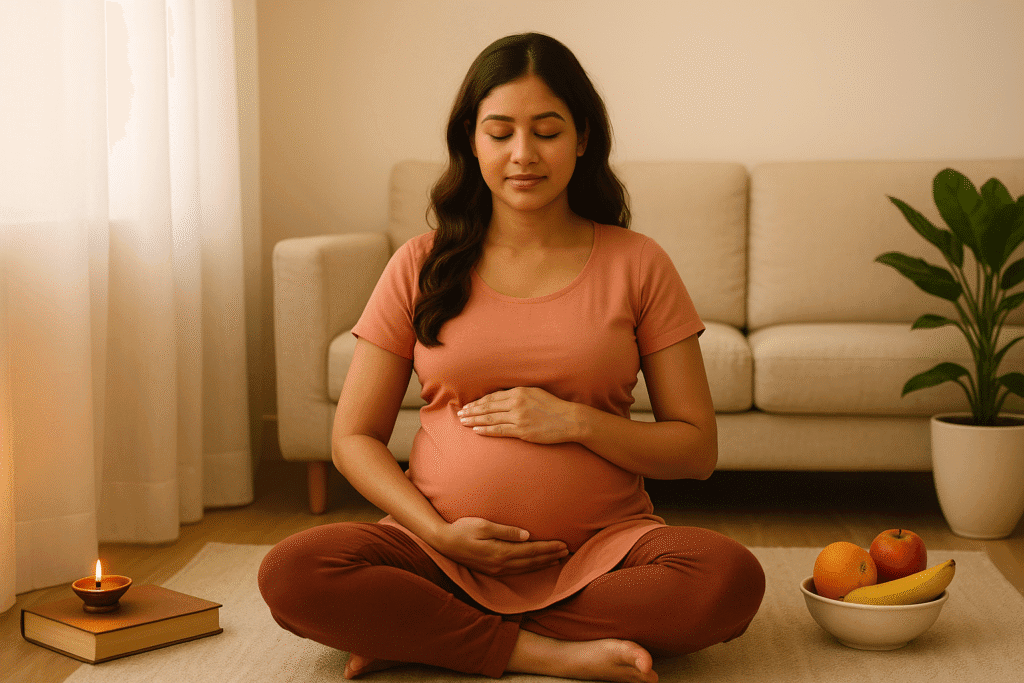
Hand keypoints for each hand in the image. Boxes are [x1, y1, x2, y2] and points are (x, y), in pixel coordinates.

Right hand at [434, 517, 568, 576]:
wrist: (443, 542)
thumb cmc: (462, 529)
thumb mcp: (483, 525)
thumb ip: (506, 531)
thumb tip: (527, 536)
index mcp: (500, 552)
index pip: (531, 551)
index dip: (548, 548)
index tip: (563, 544)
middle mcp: (500, 564)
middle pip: (531, 561)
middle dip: (550, 556)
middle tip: (567, 551)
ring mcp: (495, 570)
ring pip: (526, 568)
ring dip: (543, 564)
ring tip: (557, 559)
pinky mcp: (492, 570)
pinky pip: (517, 571)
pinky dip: (530, 569)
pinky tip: (536, 565)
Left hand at [458, 386, 580, 443]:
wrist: (569, 420)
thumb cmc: (553, 407)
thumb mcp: (535, 393)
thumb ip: (518, 394)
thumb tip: (501, 398)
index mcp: (520, 392)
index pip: (493, 397)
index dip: (478, 402)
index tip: (468, 405)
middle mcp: (517, 403)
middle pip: (488, 407)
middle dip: (472, 410)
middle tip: (460, 414)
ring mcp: (519, 418)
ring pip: (491, 418)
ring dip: (475, 420)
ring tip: (463, 422)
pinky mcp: (522, 431)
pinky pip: (500, 430)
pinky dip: (486, 430)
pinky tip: (476, 430)